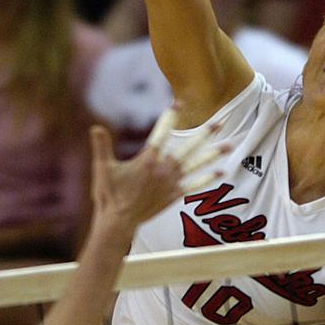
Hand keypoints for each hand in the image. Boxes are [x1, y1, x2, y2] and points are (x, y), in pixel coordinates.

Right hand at [91, 105, 228, 228]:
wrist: (118, 221)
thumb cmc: (109, 194)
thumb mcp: (102, 168)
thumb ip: (101, 146)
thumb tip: (95, 127)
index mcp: (148, 160)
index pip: (161, 134)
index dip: (170, 118)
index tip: (179, 103)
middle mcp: (164, 170)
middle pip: (188, 148)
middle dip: (205, 134)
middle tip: (220, 122)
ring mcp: (171, 183)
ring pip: (196, 165)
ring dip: (213, 155)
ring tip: (229, 145)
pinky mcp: (174, 196)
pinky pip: (194, 185)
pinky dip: (207, 178)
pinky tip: (221, 172)